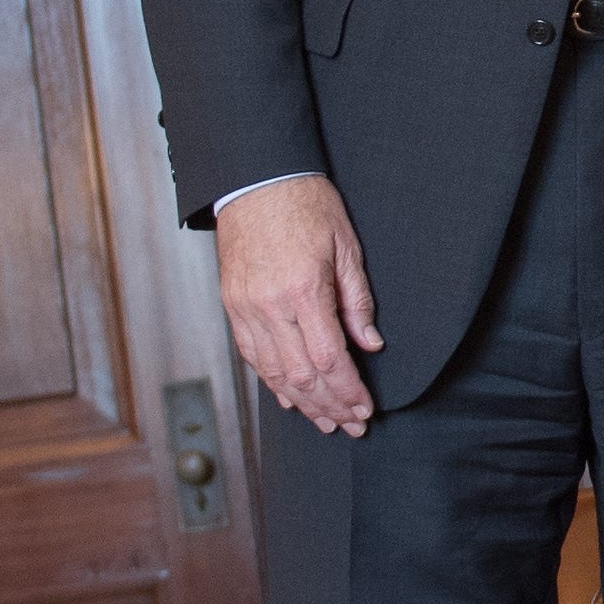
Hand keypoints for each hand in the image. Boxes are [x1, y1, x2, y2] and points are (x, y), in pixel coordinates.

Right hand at [215, 173, 384, 437]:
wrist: (255, 177)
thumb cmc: (304, 202)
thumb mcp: (346, 246)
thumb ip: (358, 300)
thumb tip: (371, 344)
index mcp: (303, 289)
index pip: (328, 358)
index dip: (347, 390)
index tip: (364, 408)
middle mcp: (269, 305)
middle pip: (300, 375)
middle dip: (329, 406)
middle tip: (352, 426)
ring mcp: (245, 307)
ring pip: (273, 372)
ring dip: (302, 403)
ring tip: (326, 421)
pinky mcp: (232, 304)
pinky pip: (252, 355)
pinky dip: (272, 381)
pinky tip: (290, 398)